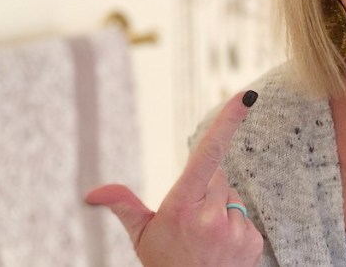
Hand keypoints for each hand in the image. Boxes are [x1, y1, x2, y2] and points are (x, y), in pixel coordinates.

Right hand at [86, 91, 263, 265]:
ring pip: (232, 197)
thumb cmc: (165, 263)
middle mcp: (211, 216)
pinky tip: (220, 246)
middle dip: (208, 187)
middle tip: (192, 218)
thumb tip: (93, 191)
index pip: (208, 154)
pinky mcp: (252, 240)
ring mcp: (234, 229)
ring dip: (222, 208)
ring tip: (206, 237)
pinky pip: (245, 218)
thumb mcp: (142, 235)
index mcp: (181, 206)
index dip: (228, 122)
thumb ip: (124, 206)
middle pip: (219, 175)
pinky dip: (235, 226)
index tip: (247, 95)